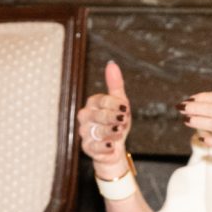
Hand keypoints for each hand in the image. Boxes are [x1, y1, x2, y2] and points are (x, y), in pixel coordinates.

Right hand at [77, 62, 131, 177]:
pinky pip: (94, 146)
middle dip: (114, 118)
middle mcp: (85, 117)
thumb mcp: (120, 103)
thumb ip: (115, 84)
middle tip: (123, 121)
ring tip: (119, 131)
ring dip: (112, 132)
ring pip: (97, 131)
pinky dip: (105, 146)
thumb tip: (111, 63)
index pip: (102, 100)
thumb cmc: (117, 123)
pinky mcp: (87, 148)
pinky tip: (112, 145)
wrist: (116, 146)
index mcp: (92, 103)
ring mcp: (84, 132)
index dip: (116, 105)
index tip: (126, 109)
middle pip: (99, 115)